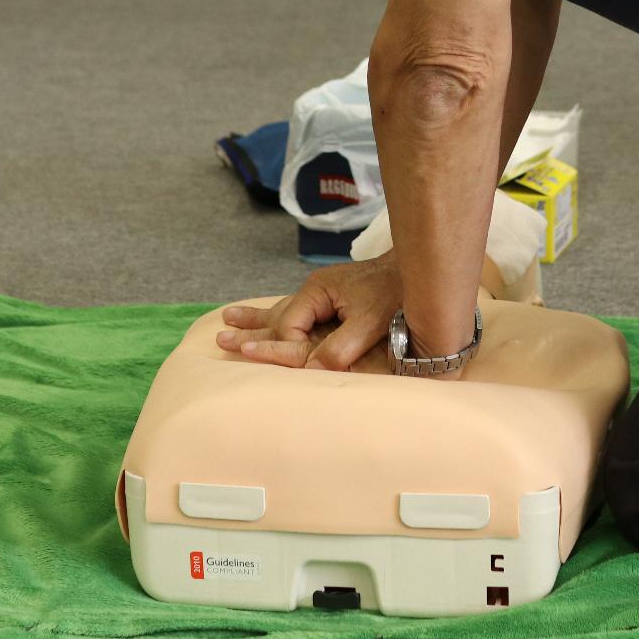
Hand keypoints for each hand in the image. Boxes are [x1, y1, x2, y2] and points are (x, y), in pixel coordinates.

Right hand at [216, 254, 404, 371]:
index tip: (297, 366)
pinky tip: (263, 315)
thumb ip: (340, 347)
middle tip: (220, 340)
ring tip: (227, 320)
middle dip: (249, 330)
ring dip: (255, 319)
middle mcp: (314, 291)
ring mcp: (321, 294)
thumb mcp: (370, 322)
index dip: (289, 350)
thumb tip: (313, 371)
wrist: (418, 267)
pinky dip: (275, 315)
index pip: (290, 328)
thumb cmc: (396, 292)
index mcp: (318, 292)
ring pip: (281, 312)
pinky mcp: (330, 300)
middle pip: (276, 317)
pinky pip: (295, 311)